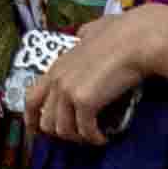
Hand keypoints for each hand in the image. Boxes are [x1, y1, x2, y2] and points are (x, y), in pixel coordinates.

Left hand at [18, 6, 164, 145]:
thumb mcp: (93, 31)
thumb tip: (84, 35)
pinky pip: (85, 131)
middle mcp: (57, 80)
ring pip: (63, 130)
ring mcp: (68, 91)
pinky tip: (104, 138)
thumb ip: (84, 36)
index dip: (32, 118)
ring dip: (79, 137)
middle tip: (79, 134)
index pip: (31, 99)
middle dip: (62, 133)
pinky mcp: (85, 101)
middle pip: (46, 121)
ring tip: (93, 136)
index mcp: (56, 67)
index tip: (38, 131)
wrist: (136, 40)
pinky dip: (95, 138)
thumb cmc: (121, 33)